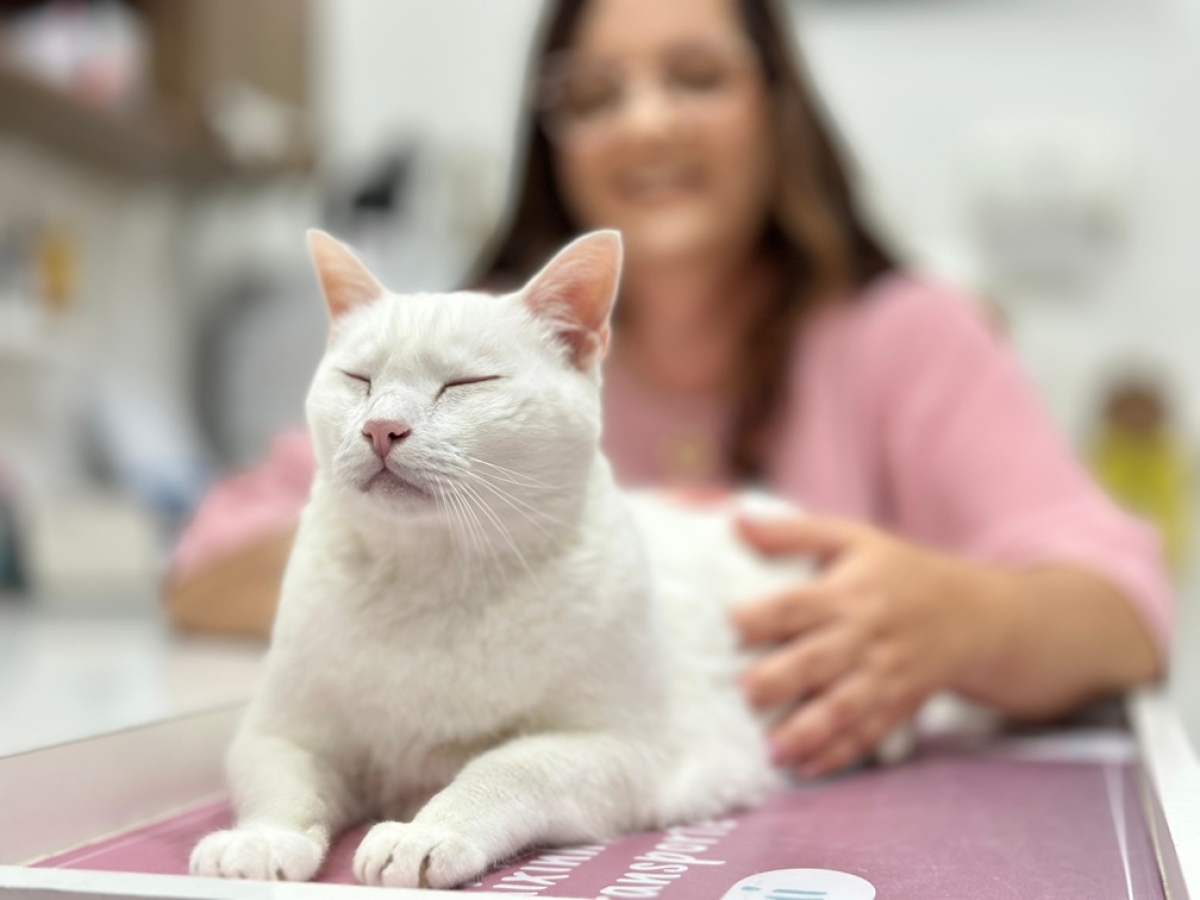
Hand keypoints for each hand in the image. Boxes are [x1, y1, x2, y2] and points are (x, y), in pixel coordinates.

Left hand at [732, 514, 994, 776]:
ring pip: (844, 707)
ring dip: (808, 731)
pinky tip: (805, 770)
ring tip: (771, 751)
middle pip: (820, 660)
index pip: (800, 604)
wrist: (974, 614)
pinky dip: (839, 755)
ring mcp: (886, 675)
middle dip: (782, 679)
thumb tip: (736, 521)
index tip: (729, 626)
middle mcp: (867, 636)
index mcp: (850, 591)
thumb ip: (792, 532)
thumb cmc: (898, 571)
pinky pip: (868, 734)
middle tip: (746, 693)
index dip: (764, 615)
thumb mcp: (852, 538)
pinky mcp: (898, 705)